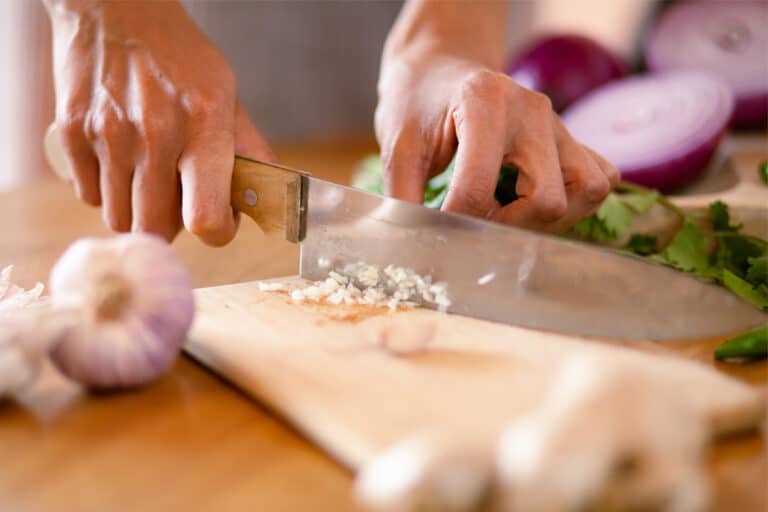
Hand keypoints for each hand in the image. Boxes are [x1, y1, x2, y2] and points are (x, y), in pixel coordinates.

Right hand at [44, 0, 273, 244]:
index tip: (218, 222)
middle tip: (180, 203)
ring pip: (120, 219)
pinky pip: (89, 196)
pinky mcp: (70, 133)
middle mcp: (154, 134)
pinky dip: (108, 191)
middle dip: (174, 228)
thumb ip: (249, 152)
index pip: (206, 220)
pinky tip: (121, 163)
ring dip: (138, 212)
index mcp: (203, 127)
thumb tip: (266, 200)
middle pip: (156, 230)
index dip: (216, 232)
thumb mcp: (229, 96)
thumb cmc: (180, 57)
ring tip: (149, 180)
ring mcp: (107, 135)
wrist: (116, 10)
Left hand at [375, 53, 618, 232]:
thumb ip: (402, 194)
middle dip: (510, 229)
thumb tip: (411, 244)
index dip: (456, 224)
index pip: (478, 188)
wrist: (440, 67)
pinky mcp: (571, 137)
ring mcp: (558, 123)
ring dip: (550, 220)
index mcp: (485, 104)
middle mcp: (532, 110)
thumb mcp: (397, 145)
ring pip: (587, 190)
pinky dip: (576, 203)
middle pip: (547, 199)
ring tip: (509, 219)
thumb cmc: (417, 103)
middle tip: (477, 228)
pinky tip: (534, 203)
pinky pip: (600, 178)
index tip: (440, 231)